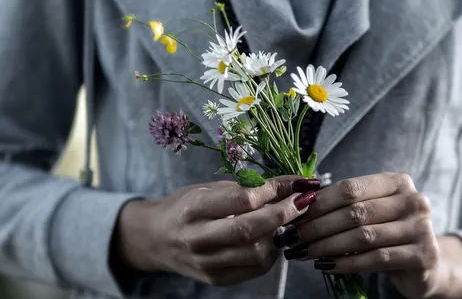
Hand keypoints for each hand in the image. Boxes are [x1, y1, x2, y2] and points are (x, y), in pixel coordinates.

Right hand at [113, 176, 317, 286]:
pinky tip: (274, 239)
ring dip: (280, 236)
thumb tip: (289, 185)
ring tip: (287, 221)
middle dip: (285, 214)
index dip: (275, 191)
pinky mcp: (216, 279)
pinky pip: (254, 269)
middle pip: (251, 229)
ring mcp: (207, 263)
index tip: (297, 183)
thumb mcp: (208, 189)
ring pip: (257, 254)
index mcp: (194, 208)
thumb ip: (244, 188)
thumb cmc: (185, 207)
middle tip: (305, 202)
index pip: (242, 199)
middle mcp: (198, 238)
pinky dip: (271, 253)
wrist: (156, 238)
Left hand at [275, 173, 446, 297]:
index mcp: (397, 182)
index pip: (350, 188)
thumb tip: (299, 201)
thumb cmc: (388, 232)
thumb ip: (344, 203)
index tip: (293, 215)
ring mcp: (421, 227)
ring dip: (326, 246)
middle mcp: (413, 200)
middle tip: (292, 238)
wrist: (425, 264)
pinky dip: (346, 263)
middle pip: (354, 213)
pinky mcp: (423, 255)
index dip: (319, 202)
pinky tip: (325, 266)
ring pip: (362, 237)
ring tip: (302, 252)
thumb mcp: (371, 210)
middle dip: (317, 226)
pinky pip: (375, 259)